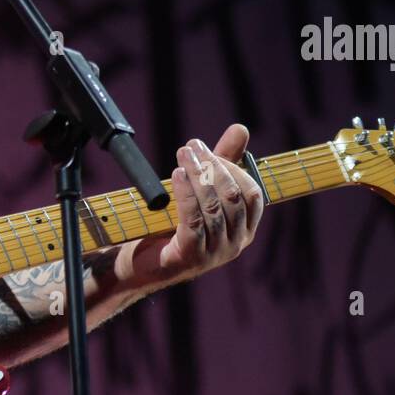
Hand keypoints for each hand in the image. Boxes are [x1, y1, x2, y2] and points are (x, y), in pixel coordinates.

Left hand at [116, 123, 263, 291]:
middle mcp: (236, 244)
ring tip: (182, 155)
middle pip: (232, 197)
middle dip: (211, 166)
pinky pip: (193, 220)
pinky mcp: (192, 256)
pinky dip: (186, 194)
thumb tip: (241, 129)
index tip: (206, 150)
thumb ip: (222, 163)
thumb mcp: (201, 193)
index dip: (231, 168)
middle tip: (190, 146)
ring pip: (213, 207)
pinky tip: (177, 176)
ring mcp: (215, 253)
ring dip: (197, 175)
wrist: (142, 265)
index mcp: (245, 229)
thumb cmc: (174, 226)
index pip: (252, 194)